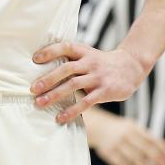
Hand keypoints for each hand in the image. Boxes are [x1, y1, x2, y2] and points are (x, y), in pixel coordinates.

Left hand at [31, 41, 147, 123]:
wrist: (131, 67)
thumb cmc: (102, 63)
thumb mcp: (89, 55)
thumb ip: (72, 61)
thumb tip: (44, 71)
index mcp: (84, 52)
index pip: (65, 47)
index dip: (50, 51)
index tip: (35, 59)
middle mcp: (90, 62)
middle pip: (66, 68)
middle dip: (48, 79)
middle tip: (32, 89)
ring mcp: (97, 77)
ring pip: (73, 85)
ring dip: (55, 95)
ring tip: (40, 103)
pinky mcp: (104, 91)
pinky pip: (86, 101)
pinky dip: (72, 110)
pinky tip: (61, 117)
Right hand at [90, 111, 164, 164]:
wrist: (98, 127)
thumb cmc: (122, 129)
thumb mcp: (133, 127)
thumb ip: (148, 137)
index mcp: (133, 127)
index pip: (149, 137)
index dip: (160, 147)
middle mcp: (125, 134)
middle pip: (143, 147)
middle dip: (155, 157)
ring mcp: (115, 143)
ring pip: (132, 156)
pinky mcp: (107, 152)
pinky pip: (119, 163)